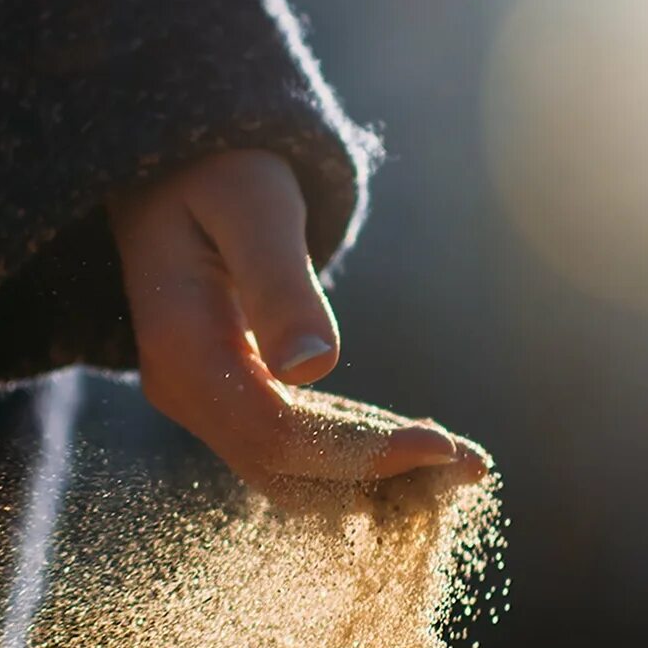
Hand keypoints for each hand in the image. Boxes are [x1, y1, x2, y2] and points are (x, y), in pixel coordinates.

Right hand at [109, 149, 487, 485]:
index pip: (276, 433)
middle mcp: (186, 392)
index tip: (444, 447)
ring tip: (464, 463)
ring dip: (378, 473)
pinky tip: (419, 440)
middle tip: (475, 467)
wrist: (171, 172)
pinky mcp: (232, 397)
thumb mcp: (254, 208)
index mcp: (182, 349)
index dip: (360, 451)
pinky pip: (296, 445)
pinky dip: (358, 450)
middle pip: (286, 469)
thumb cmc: (219, 172)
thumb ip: (279, 284)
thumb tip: (311, 366)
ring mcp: (205, 401)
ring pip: (293, 470)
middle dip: (383, 474)